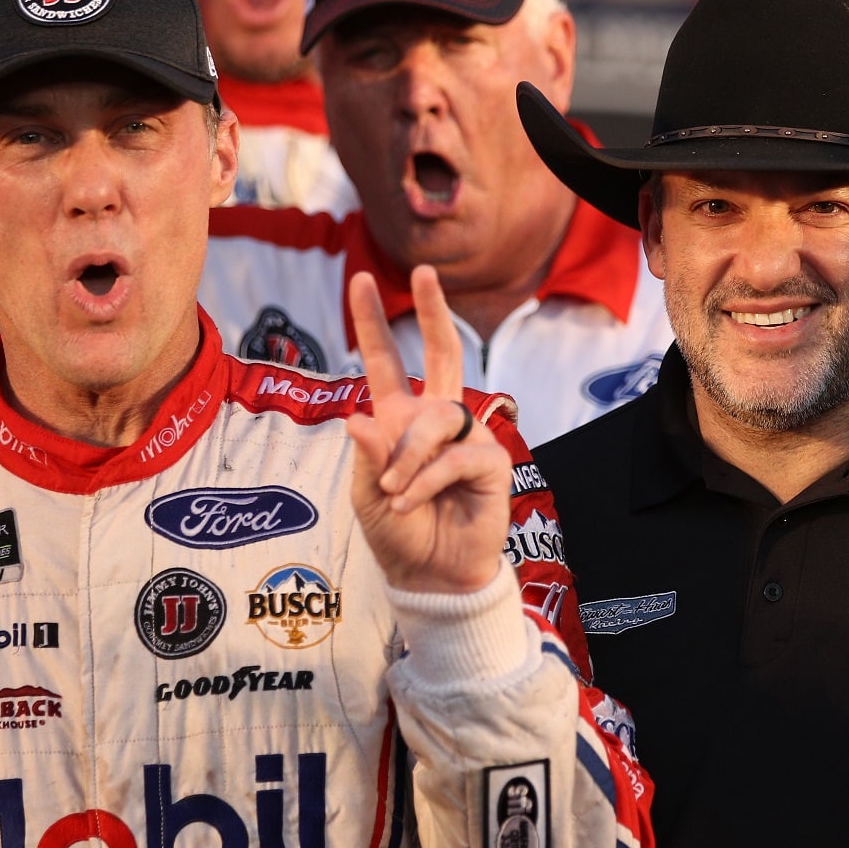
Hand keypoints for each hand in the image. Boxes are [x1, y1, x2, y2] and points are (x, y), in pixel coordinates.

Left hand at [345, 265, 508, 594]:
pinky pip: (455, 455)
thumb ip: (366, 456)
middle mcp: (436, 419)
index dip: (372, 322)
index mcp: (399, 419)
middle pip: (443, 352)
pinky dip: (426, 480)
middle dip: (433, 310)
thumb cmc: (399, 535)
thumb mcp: (365, 496)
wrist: (431, 576)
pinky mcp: (490, 462)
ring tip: (394, 495)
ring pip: (437, 418)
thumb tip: (358, 416)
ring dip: (408, 459)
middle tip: (424, 271)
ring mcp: (466, 437)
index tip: (360, 279)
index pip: (385, 362)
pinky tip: (411, 503)